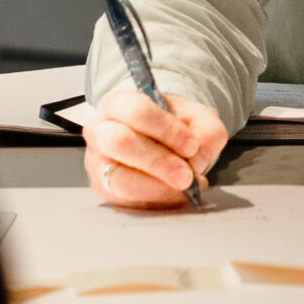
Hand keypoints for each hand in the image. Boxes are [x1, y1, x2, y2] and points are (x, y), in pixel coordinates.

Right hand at [83, 91, 228, 207]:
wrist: (161, 141)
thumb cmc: (172, 125)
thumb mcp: (197, 117)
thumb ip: (206, 131)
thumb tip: (198, 158)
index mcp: (118, 103)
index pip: (135, 111)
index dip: (165, 129)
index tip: (191, 145)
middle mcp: (100, 130)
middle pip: (120, 143)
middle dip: (158, 162)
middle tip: (187, 174)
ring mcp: (98, 162)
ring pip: (120, 179)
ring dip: (158, 187)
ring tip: (184, 187)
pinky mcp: (104, 190)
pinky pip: (126, 201)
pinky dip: (155, 200)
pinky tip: (173, 194)